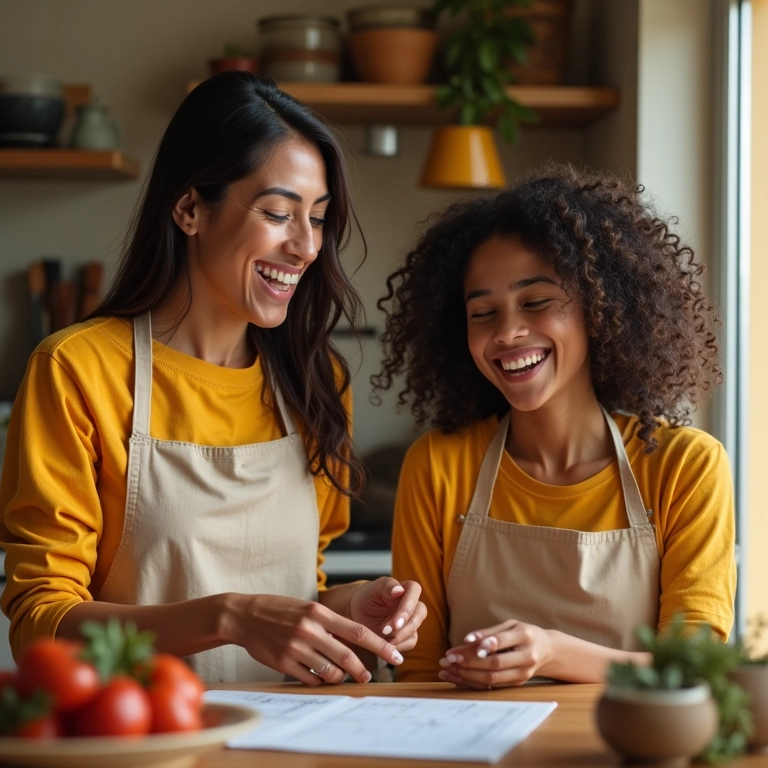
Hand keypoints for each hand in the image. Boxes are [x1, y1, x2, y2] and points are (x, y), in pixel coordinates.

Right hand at [225, 593, 406, 685]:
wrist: (245, 615)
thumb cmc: (281, 610)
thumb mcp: (308, 609)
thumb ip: (330, 624)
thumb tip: (356, 642)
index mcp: (319, 613)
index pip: (357, 631)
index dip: (380, 645)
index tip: (395, 655)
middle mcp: (310, 630)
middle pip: (347, 655)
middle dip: (362, 669)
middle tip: (369, 677)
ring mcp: (296, 647)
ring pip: (330, 671)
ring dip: (340, 677)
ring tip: (341, 676)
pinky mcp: (284, 663)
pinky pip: (311, 679)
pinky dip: (320, 680)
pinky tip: (319, 675)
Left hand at [347, 578, 425, 651]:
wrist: (359, 612)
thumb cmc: (368, 596)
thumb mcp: (373, 588)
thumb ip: (387, 586)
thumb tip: (399, 590)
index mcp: (406, 587)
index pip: (414, 591)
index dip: (407, 607)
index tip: (395, 621)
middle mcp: (412, 603)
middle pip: (420, 613)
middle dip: (405, 626)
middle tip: (386, 632)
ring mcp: (410, 620)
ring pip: (415, 630)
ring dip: (400, 637)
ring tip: (382, 638)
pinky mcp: (407, 634)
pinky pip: (410, 642)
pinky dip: (399, 646)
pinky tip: (386, 645)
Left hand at [437, 619, 553, 688]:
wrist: (548, 651)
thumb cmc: (524, 634)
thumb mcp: (510, 625)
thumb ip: (489, 632)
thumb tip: (467, 639)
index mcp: (525, 636)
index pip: (502, 642)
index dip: (483, 644)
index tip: (463, 642)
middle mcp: (527, 657)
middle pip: (495, 664)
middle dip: (469, 662)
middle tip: (448, 658)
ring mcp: (523, 673)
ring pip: (492, 678)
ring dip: (467, 674)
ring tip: (448, 669)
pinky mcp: (516, 683)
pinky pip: (492, 686)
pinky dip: (472, 681)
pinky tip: (457, 676)